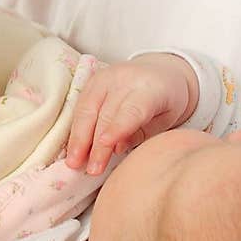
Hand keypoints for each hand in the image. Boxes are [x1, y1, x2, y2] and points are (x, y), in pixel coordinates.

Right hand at [65, 54, 197, 174]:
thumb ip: (143, 133)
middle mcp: (125, 79)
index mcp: (151, 88)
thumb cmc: (167, 100)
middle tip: (91, 169)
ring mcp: (105, 77)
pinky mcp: (92, 81)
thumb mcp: (166, 119)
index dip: (117, 128)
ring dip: (78, 138)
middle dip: (96, 144)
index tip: (105, 146)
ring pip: (86, 109)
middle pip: (106, 114)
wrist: (163, 72)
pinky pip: (79, 106)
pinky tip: (73, 147)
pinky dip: (75, 128)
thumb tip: (116, 148)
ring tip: (74, 161)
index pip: (131, 110)